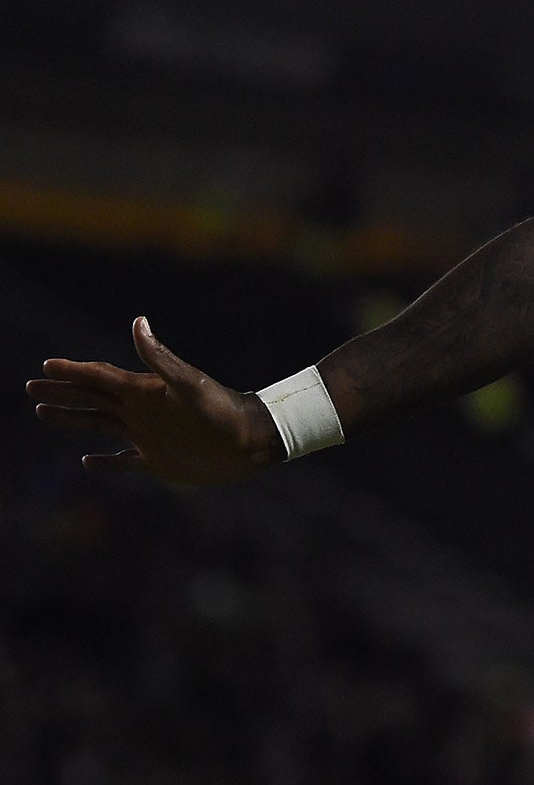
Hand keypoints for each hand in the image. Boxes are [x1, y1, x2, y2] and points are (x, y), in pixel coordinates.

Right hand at [27, 318, 282, 485]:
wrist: (251, 442)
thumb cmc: (223, 410)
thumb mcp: (189, 383)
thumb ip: (160, 358)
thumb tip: (139, 322)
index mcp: (144, 391)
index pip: (100, 377)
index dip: (74, 370)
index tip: (46, 364)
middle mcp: (141, 412)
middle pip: (92, 399)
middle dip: (62, 391)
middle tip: (32, 385)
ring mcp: (147, 435)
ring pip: (99, 425)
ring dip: (72, 419)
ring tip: (43, 411)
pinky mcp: (157, 460)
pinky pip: (123, 461)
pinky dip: (105, 462)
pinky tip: (88, 460)